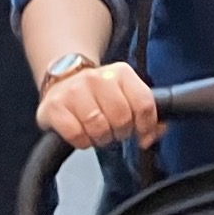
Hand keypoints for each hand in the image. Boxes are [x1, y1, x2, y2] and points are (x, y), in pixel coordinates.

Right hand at [37, 60, 159, 148]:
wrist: (62, 78)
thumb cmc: (97, 91)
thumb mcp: (125, 92)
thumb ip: (145, 110)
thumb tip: (158, 131)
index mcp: (121, 73)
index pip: (144, 103)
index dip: (146, 125)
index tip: (143, 135)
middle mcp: (97, 78)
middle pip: (122, 118)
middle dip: (121, 132)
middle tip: (115, 130)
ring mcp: (74, 91)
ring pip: (99, 128)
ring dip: (101, 138)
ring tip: (98, 132)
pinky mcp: (55, 107)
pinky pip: (77, 135)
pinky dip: (83, 141)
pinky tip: (82, 133)